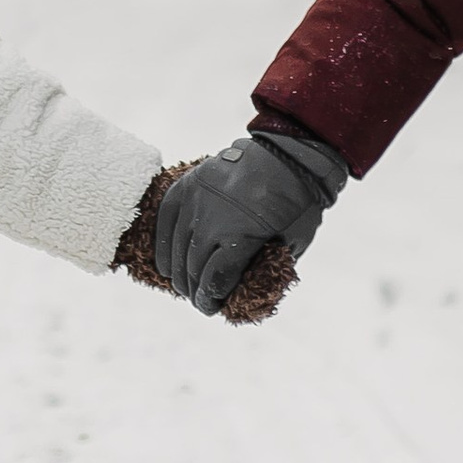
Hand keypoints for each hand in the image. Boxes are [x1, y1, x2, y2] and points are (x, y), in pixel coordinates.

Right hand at [152, 127, 347, 317]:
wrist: (291, 155)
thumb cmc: (298, 202)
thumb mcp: (291, 243)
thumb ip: (263, 265)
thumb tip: (242, 286)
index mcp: (240, 238)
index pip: (213, 281)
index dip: (210, 300)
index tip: (211, 308)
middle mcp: (211, 220)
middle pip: (192, 268)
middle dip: (194, 290)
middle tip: (200, 301)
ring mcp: (196, 200)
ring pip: (177, 247)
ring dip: (178, 273)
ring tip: (184, 286)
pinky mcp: (187, 185)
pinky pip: (166, 220)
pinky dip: (164, 245)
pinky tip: (166, 265)